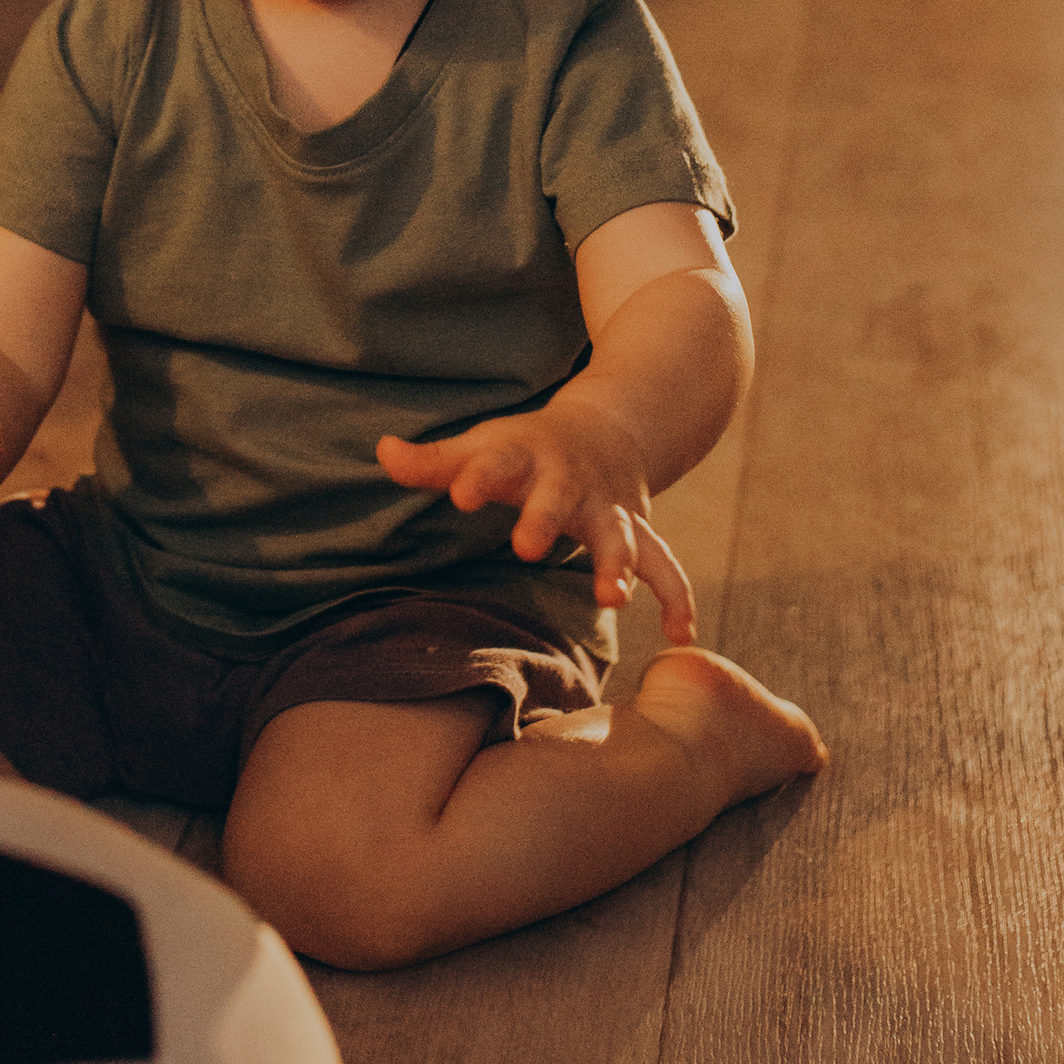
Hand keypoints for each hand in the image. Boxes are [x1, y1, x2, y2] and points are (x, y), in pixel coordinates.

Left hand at [377, 402, 697, 634]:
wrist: (610, 429)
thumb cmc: (528, 448)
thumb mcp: (483, 446)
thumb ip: (434, 461)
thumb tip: (382, 451)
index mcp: (526, 457)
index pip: (496, 464)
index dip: (478, 477)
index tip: (460, 495)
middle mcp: (571, 482)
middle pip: (558, 498)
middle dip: (545, 519)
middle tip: (526, 545)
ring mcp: (609, 508)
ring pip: (619, 534)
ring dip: (617, 563)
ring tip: (612, 597)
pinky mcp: (637, 532)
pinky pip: (665, 565)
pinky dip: (677, 597)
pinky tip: (681, 635)